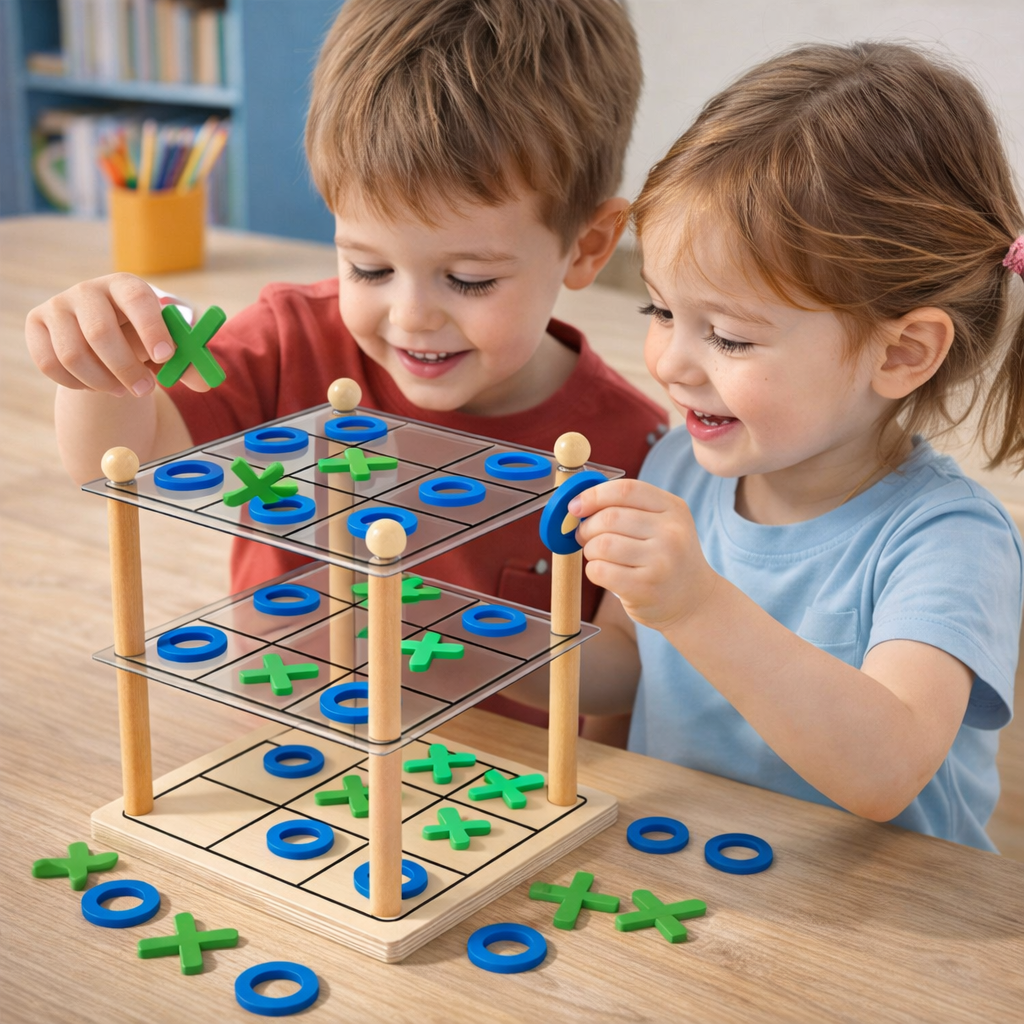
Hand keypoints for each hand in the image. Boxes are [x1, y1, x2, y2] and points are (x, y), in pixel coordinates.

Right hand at [25, 273, 207, 397]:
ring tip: (123, 390)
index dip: (151, 328)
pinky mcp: (36, 324)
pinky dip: (77, 384)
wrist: (107, 345)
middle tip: (145, 389)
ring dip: (102, 382)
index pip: (137, 298)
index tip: (166, 356)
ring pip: (73, 355)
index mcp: (127, 286)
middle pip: (100, 333)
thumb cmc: (144, 343)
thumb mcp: (169, 349)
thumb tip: (205, 381)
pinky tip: (95, 384)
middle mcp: (89, 290)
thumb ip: (190, 363)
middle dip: (126, 368)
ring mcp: (58, 305)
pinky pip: (51, 365)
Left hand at [569, 479, 718, 631]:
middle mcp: (671, 533)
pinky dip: (593, 570)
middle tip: (585, 536)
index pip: (625, 490)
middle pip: (610, 517)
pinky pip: (600, 571)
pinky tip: (605, 573)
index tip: (575, 506)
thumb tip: (578, 504)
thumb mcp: (662, 524)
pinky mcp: (645, 588)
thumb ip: (628, 508)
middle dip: (587, 527)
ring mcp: (660, 561)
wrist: (693, 601)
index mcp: (674, 509)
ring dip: (590, 549)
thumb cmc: (667, 558)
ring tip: (598, 555)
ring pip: (602, 544)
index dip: (593, 495)